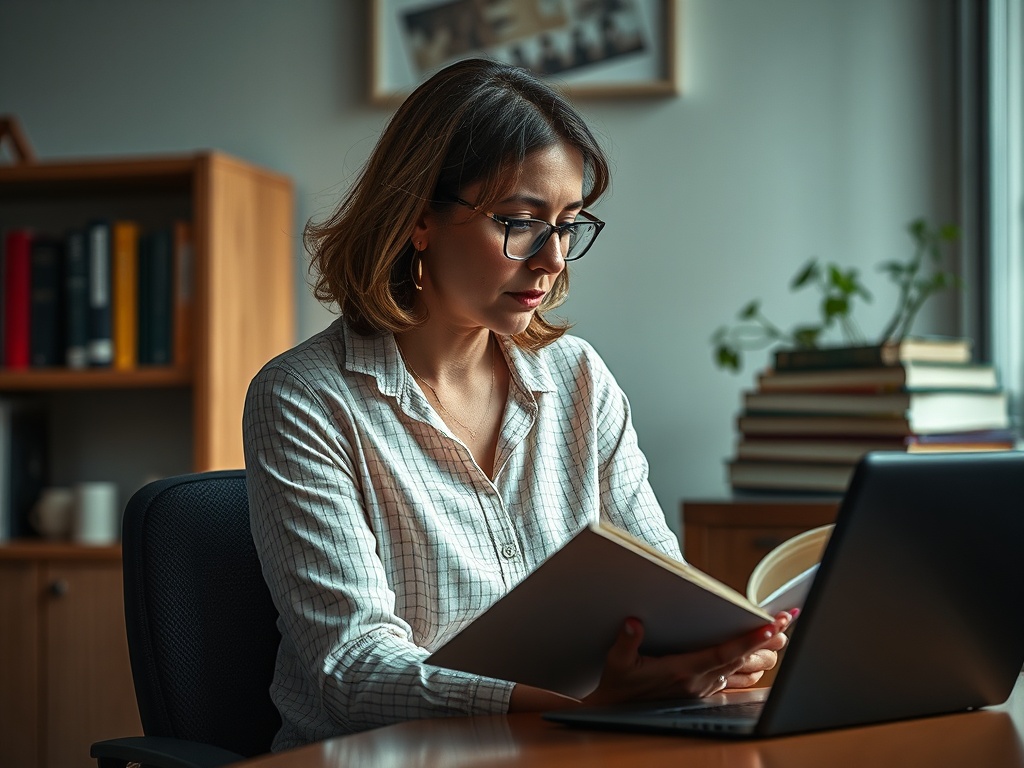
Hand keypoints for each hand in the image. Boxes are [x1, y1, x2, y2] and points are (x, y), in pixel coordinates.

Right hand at [581, 611, 792, 706]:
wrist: (617, 711)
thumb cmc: (619, 685)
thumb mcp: (616, 662)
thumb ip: (626, 641)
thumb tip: (634, 623)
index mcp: (682, 670)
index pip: (725, 652)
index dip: (750, 639)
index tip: (771, 625)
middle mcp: (698, 681)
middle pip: (743, 659)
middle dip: (766, 641)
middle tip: (785, 622)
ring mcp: (703, 688)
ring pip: (743, 671)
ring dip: (763, 655)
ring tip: (779, 638)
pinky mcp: (702, 692)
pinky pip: (735, 680)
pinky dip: (751, 668)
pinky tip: (760, 659)